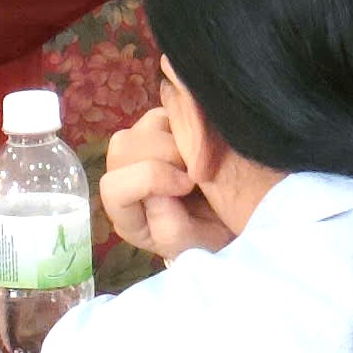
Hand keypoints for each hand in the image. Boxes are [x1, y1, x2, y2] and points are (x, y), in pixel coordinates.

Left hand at [100, 108, 229, 260]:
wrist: (238, 217)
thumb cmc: (214, 235)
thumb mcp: (196, 245)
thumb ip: (171, 229)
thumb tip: (158, 194)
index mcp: (127, 213)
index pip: (115, 188)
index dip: (151, 179)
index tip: (189, 185)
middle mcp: (128, 177)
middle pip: (123, 148)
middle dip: (165, 154)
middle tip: (198, 168)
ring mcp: (144, 147)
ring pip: (143, 125)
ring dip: (178, 138)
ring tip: (202, 155)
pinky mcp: (167, 124)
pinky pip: (169, 108)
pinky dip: (189, 120)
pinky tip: (206, 140)